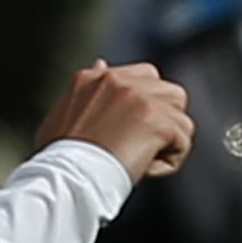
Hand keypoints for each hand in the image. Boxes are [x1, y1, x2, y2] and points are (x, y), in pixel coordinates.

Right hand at [38, 60, 194, 180]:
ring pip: (180, 117)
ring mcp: (140, 98)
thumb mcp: (64, 114)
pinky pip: (183, 140)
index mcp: (95, 78)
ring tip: (144, 159)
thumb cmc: (58, 158)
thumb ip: (86, 91)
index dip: (146, 107)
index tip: (131, 132)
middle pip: (169, 93)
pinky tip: (144, 171)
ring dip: (168, 141)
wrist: (66, 179)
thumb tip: (101, 63)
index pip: (143, 78)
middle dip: (163, 121)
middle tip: (140, 147)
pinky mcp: (158, 120)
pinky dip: (168, 162)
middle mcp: (119, 81)